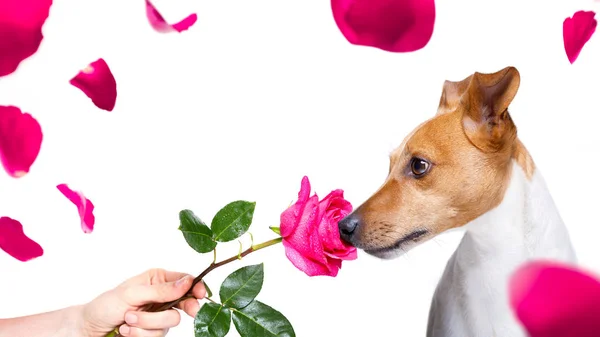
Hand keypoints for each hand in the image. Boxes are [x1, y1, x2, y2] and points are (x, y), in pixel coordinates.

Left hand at [79, 269, 205, 336]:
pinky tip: (126, 331)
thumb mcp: (132, 294)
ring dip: (147, 324)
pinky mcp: (152, 332)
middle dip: (178, 309)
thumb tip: (188, 282)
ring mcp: (158, 316)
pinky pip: (158, 335)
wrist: (89, 330)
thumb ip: (161, 290)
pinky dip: (141, 334)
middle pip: (185, 303)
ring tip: (127, 321)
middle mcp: (161, 297)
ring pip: (171, 322)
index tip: (200, 294)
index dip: (196, 287)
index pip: (185, 280)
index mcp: (158, 279)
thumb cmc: (106, 305)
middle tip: (189, 311)